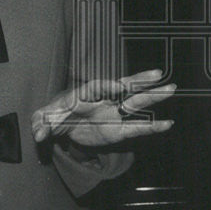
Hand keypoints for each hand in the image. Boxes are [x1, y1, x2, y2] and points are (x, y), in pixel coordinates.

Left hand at [31, 69, 175, 147]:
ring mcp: (113, 113)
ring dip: (152, 96)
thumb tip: (39, 135)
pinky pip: (137, 127)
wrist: (62, 125)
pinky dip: (152, 126)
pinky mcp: (118, 129)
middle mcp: (103, 100)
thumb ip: (41, 125)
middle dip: (138, 81)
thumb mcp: (43, 119)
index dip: (106, 86)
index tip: (117, 87)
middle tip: (156, 74)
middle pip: (123, 87)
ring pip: (135, 103)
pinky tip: (167, 124)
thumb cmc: (53, 117)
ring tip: (171, 89)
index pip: (96, 87)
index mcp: (83, 94)